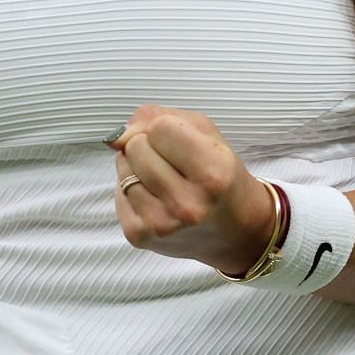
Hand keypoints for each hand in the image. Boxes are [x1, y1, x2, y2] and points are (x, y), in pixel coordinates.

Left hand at [106, 103, 272, 273]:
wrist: (237, 231)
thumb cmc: (221, 176)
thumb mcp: (207, 135)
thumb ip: (160, 117)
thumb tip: (118, 135)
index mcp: (212, 174)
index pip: (159, 127)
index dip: (166, 128)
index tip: (181, 143)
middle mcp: (187, 204)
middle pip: (136, 146)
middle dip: (149, 146)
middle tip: (173, 163)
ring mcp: (161, 224)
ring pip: (123, 168)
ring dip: (137, 167)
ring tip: (165, 180)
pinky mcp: (139, 236)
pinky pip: (117, 192)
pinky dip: (130, 188)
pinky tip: (155, 198)